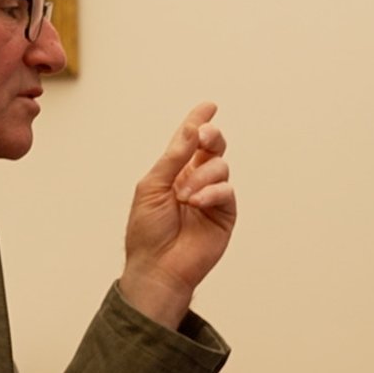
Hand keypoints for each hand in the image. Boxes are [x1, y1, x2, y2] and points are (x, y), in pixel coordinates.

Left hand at [119, 103, 236, 327]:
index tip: (208, 106)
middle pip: (213, 147)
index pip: (189, 142)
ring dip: (202, 177)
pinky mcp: (224, 214)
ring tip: (185, 197)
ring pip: (220, 166)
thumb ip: (173, 158)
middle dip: (210, 137)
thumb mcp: (152, 186)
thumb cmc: (147, 230)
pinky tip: (196, 203)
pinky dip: (212, 193)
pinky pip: (226, 191)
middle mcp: (195, 180)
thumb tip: (191, 130)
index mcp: (174, 172)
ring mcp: (212, 197)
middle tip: (203, 137)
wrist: (157, 266)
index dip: (198, 122)